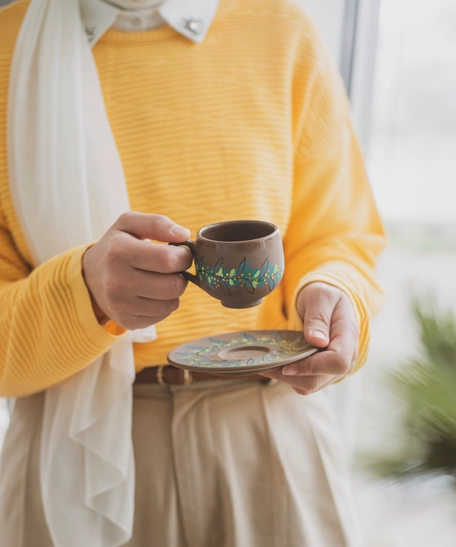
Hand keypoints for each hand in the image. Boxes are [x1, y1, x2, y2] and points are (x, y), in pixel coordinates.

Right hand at [82, 212, 192, 329]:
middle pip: (174, 285)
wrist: (90, 276)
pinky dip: (164, 304)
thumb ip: (157, 223)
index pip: (168, 260)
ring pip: (172, 303)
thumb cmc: (116, 246)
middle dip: (181, 274)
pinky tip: (151, 293)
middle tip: (171, 268)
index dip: (183, 256)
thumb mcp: (129, 224)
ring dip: (173, 290)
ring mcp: (121, 305)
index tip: (180, 252)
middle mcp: (117, 281)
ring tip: (159, 279)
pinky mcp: (127, 322)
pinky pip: (164, 315)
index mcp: (119, 252)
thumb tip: (183, 234)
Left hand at [261, 282, 359, 394]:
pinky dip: (290, 377)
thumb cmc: (324, 296)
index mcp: (348, 336)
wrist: (328, 303)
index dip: (311, 367)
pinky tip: (278, 363)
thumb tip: (317, 341)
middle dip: (291, 375)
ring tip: (269, 362)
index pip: (337, 362)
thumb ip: (318, 318)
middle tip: (266, 364)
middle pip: (320, 379)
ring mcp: (336, 368)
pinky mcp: (324, 373)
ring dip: (287, 378)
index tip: (286, 365)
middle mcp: (347, 357)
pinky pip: (306, 383)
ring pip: (310, 385)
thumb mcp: (320, 297)